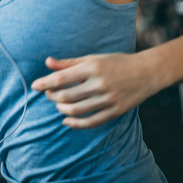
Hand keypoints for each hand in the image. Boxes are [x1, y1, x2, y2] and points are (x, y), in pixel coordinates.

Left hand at [31, 53, 159, 128]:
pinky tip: (66, 120)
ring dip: (61, 109)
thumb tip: (47, 62)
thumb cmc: (117, 62)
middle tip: (49, 94)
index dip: (45, 83)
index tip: (34, 86)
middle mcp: (100, 83)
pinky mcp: (115, 111)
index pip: (61, 78)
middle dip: (52, 96)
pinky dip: (75, 124)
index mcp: (93, 67)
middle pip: (66, 96)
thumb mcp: (93, 58)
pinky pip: (91, 122)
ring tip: (59, 105)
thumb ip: (69, 63)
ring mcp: (108, 99)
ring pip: (76, 110)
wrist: (148, 72)